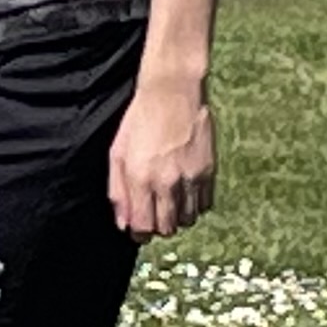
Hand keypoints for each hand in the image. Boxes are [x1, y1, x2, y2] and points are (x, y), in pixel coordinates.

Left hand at [107, 76, 215, 238]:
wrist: (172, 93)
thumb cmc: (139, 121)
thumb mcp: (117, 153)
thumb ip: (118, 191)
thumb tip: (123, 223)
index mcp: (141, 178)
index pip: (143, 226)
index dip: (139, 233)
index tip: (138, 229)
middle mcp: (167, 182)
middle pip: (166, 228)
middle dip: (157, 227)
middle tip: (153, 214)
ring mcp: (191, 177)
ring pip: (187, 220)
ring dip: (176, 217)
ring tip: (168, 201)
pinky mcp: (208, 171)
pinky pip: (204, 205)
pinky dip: (194, 205)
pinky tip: (184, 192)